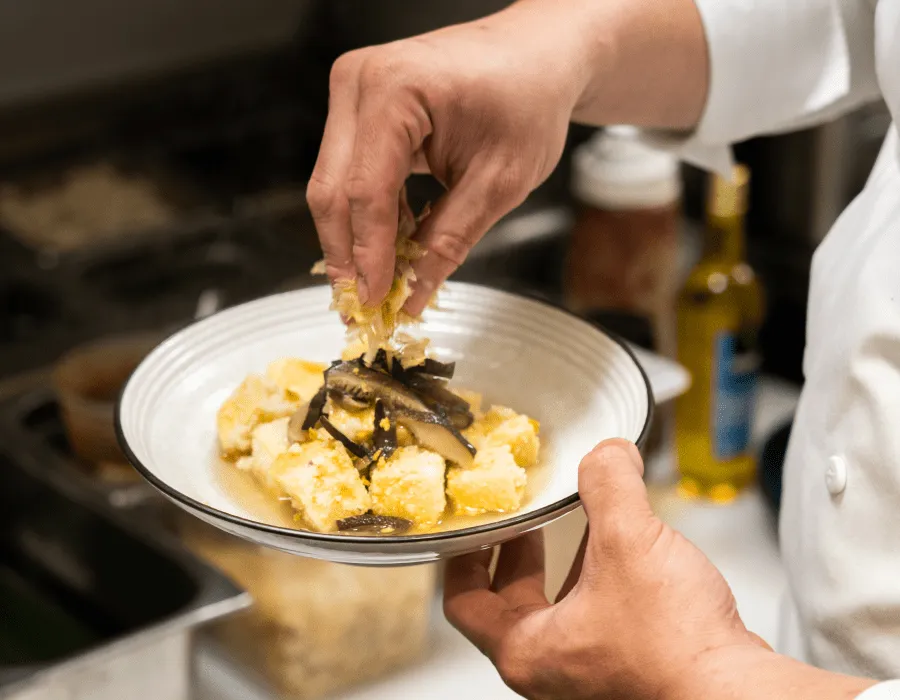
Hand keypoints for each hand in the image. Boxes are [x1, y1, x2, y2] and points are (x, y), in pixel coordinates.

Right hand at [306, 0, 596, 311]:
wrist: (537, 57)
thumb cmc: (529, 100)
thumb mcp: (499, 183)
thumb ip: (448, 242)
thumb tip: (411, 294)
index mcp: (396, 89)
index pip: (365, 190)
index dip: (367, 255)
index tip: (375, 302)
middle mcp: (361, 82)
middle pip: (332, 189)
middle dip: (347, 255)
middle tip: (361, 307)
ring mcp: (354, 92)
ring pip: (334, 185)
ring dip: (356, 239)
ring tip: (381, 285)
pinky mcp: (360, 108)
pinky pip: (351, 173)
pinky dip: (370, 216)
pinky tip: (392, 248)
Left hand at [443, 439, 768, 699]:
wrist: (735, 692)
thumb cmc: (675, 647)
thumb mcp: (628, 540)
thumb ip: (609, 483)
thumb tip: (607, 453)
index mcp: (527, 649)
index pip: (463, 602)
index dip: (461, 558)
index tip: (470, 528)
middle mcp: (553, 668)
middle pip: (508, 602)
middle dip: (515, 552)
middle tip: (521, 517)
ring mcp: (589, 671)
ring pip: (555, 608)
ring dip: (560, 562)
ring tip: (572, 519)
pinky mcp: (626, 666)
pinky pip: (593, 614)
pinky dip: (595, 577)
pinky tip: (622, 548)